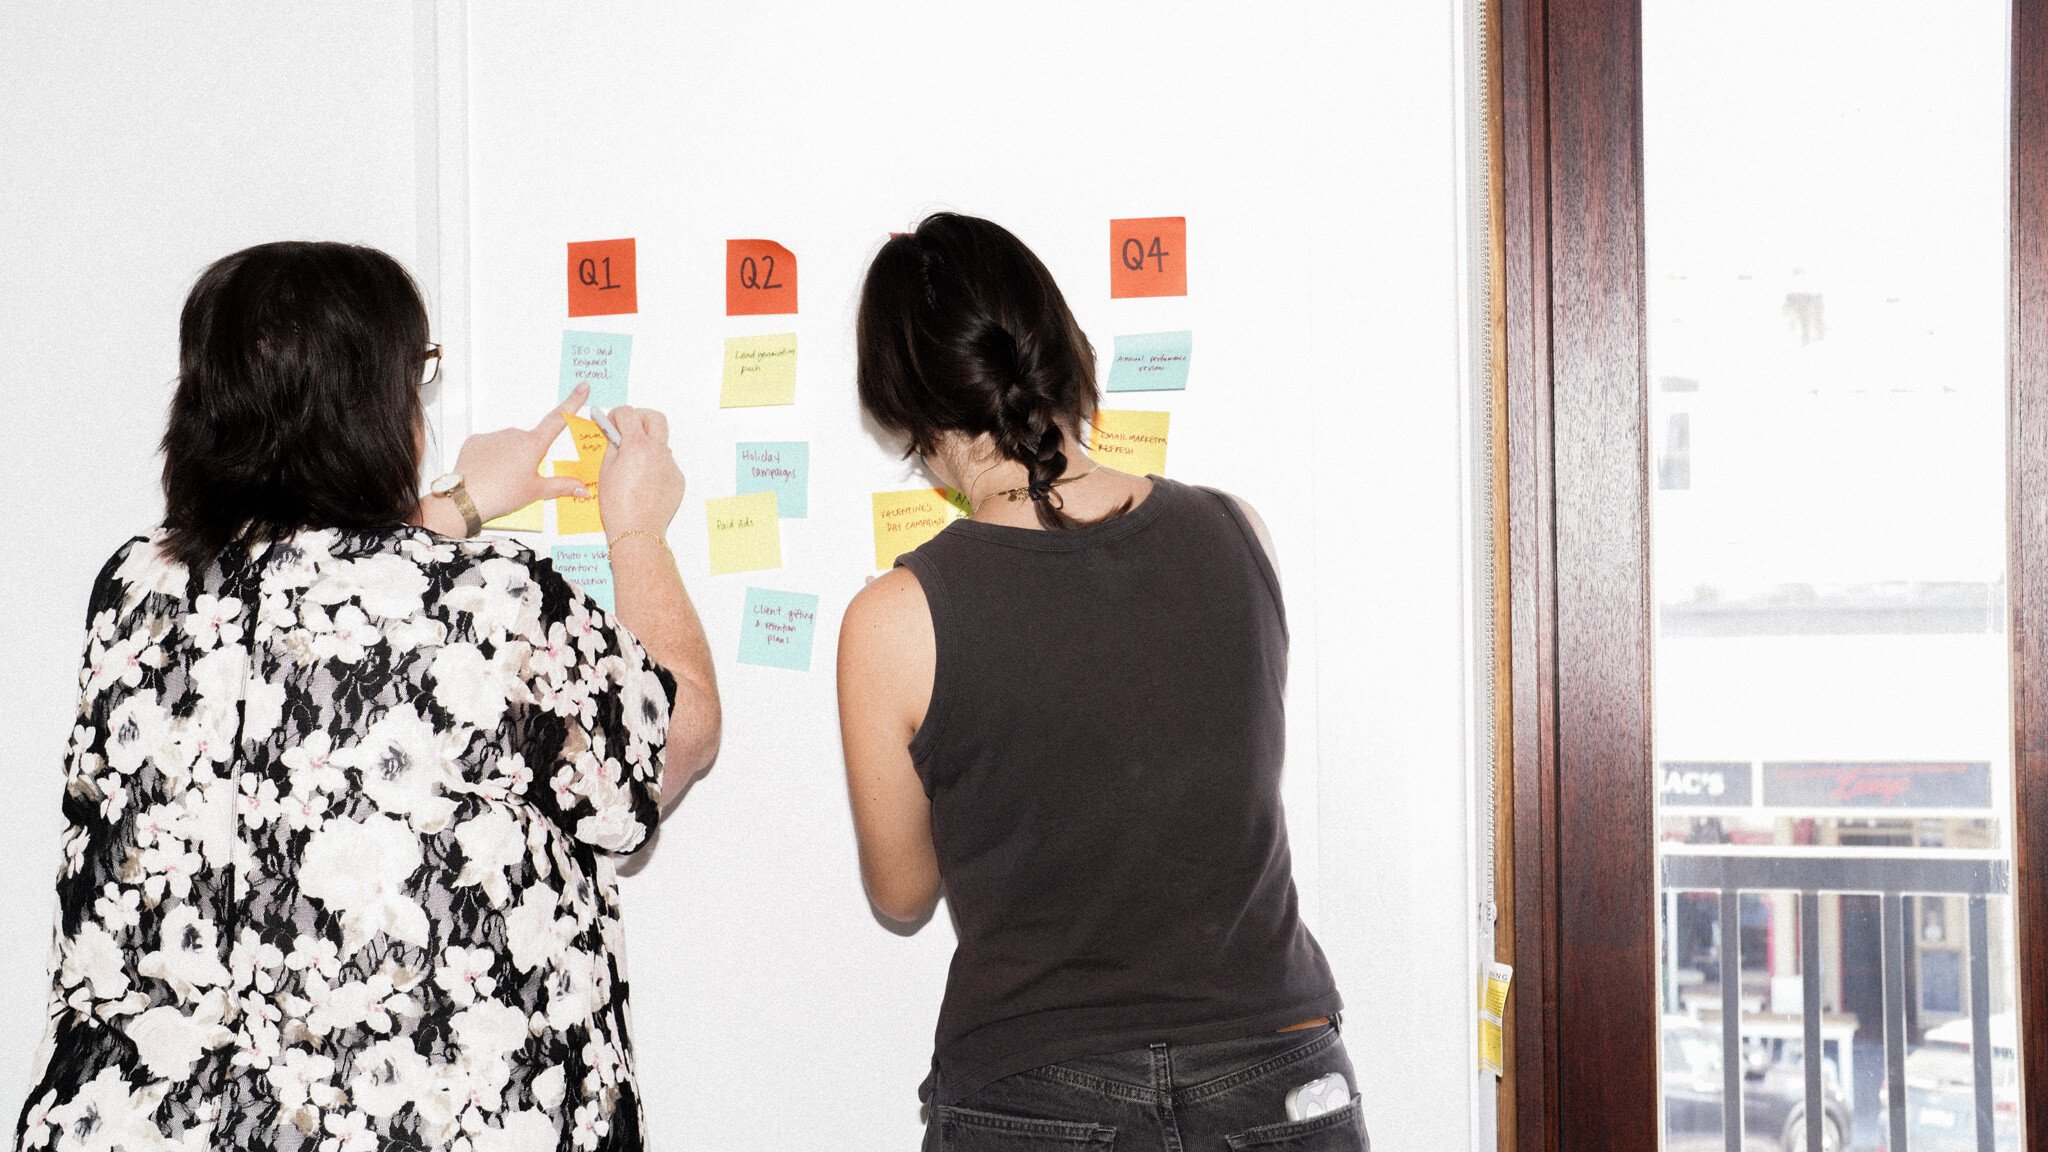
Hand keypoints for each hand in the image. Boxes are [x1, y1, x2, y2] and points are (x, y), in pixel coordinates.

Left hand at [448, 384, 594, 522]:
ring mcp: (493, 436)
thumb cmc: (501, 494)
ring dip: (510, 457)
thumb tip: (583, 489)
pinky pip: (490, 446)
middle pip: (530, 442)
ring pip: (509, 444)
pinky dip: (492, 457)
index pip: (558, 419)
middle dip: (529, 456)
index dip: (573, 402)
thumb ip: (562, 486)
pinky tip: (488, 473)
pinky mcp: (476, 441)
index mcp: (533, 445)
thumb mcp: (536, 492)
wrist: (466, 499)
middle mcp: (514, 434)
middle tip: (521, 480)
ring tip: (502, 480)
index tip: (582, 387)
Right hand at [599, 406, 684, 536]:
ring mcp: (671, 465)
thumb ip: (612, 447)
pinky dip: (655, 465)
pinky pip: (666, 464)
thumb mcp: (605, 471)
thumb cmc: (618, 505)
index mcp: (637, 446)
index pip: (629, 414)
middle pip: (655, 418)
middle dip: (640, 417)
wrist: (637, 531)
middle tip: (628, 427)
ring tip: (633, 462)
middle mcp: (658, 451)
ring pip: (662, 443)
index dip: (617, 414)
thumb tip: (614, 434)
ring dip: (648, 444)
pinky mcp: (678, 479)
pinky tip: (643, 481)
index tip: (612, 420)